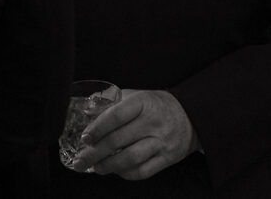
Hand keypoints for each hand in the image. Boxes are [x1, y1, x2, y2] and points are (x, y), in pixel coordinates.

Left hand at [71, 89, 199, 180]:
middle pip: (118, 140)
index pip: (116, 115)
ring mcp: (161, 141)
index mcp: (143, 103)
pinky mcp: (167, 158)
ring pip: (130, 158)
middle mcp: (153, 122)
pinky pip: (142, 171)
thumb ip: (112, 103)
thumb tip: (86, 113)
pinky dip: (125, 173)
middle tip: (80, 159)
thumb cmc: (156, 106)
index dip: (98, 128)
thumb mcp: (136, 96)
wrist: (190, 116)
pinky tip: (115, 170)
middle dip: (94, 153)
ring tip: (96, 167)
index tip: (85, 138)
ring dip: (108, 165)